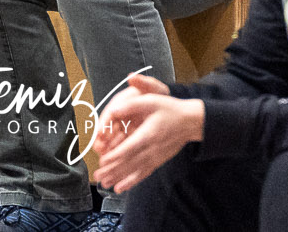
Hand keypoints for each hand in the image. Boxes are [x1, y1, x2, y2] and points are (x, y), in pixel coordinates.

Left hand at [91, 73, 202, 194]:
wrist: (190, 122)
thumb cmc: (171, 110)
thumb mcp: (151, 100)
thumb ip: (131, 105)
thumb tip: (114, 110)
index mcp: (149, 134)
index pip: (130, 147)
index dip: (116, 155)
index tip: (103, 161)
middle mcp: (152, 149)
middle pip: (130, 162)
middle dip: (112, 170)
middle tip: (98, 176)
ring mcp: (155, 157)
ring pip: (134, 170)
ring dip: (118, 178)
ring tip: (105, 184)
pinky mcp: (157, 161)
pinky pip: (143, 174)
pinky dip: (131, 182)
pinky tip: (121, 188)